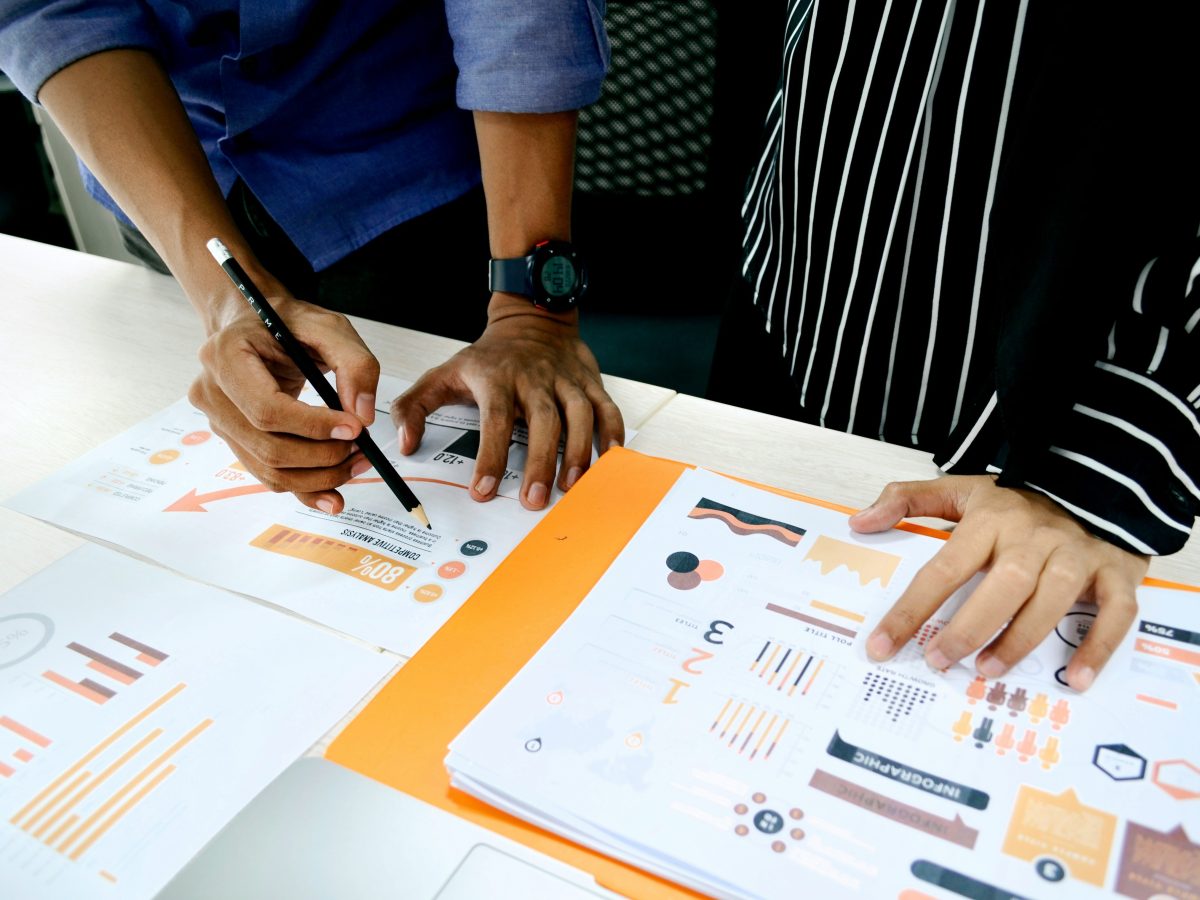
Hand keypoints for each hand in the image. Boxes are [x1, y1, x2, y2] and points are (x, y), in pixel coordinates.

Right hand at [188, 292, 380, 513]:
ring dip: (319, 477)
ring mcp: (219, 421)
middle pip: (268, 447)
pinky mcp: (234, 440)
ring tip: (357, 462)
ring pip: (269, 470)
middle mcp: (212, 393)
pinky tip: (334, 495)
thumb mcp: (330, 327)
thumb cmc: (289, 323)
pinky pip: (268, 476)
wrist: (256, 326)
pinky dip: (304, 489)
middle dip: (322, 456)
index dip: (313, 426)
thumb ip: (355, 364)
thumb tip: (362, 416)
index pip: (267, 409)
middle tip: (362, 448)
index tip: (354, 428)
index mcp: (226, 356)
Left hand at [391, 297, 623, 510]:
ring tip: (572, 486)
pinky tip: (609, 459)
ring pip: (578, 413)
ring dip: (578, 451)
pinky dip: (612, 432)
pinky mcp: (589, 381)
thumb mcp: (442, 374)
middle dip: (540, 462)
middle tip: (535, 500)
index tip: (484, 490)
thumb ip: (414, 408)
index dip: (490, 456)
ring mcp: (565, 379)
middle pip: (541, 420)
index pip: (493, 419)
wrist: (529, 319)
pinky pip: (606, 406)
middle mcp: (533, 377)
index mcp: (496, 377)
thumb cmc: (487, 358)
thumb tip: (405, 444)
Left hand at [853, 475, 1147, 690]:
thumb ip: (908, 501)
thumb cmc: (1018, 501)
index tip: (882, 645)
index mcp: (991, 520)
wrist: (1095, 481)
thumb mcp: (960, 489)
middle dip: (969, 627)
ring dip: (1021, 639)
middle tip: (939, 660)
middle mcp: (1034, 537)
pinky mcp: (1117, 571)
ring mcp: (1078, 554)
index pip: (943, 568)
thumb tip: (859, 522)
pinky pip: (1115, 612)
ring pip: (1053, 599)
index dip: (911, 609)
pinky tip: (1076, 678)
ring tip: (988, 670)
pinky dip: (1099, 647)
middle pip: (1003, 584)